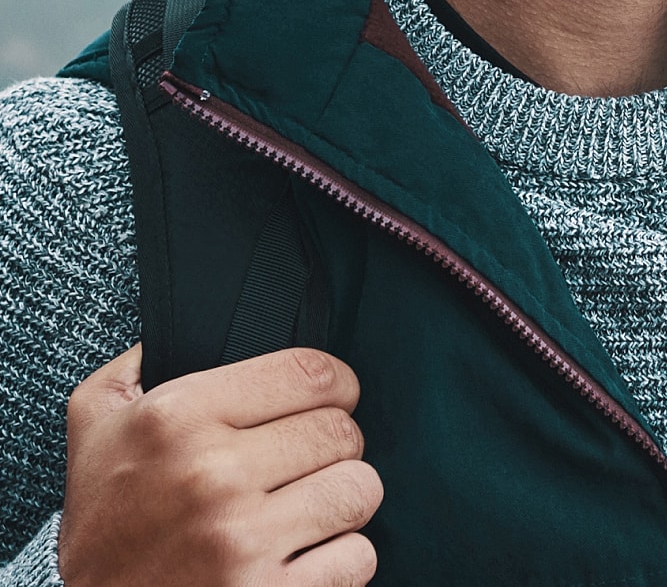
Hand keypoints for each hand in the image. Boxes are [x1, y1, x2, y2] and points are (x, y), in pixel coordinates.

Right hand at [58, 343, 382, 585]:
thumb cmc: (104, 518)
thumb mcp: (96, 423)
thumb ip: (138, 360)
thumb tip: (184, 320)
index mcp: (180, 417)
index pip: (312, 373)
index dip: (338, 383)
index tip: (336, 397)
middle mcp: (214, 475)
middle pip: (342, 431)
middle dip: (338, 443)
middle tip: (313, 458)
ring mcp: (243, 542)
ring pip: (359, 490)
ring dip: (345, 497)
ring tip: (313, 504)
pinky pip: (357, 559)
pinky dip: (344, 558)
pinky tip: (309, 555)